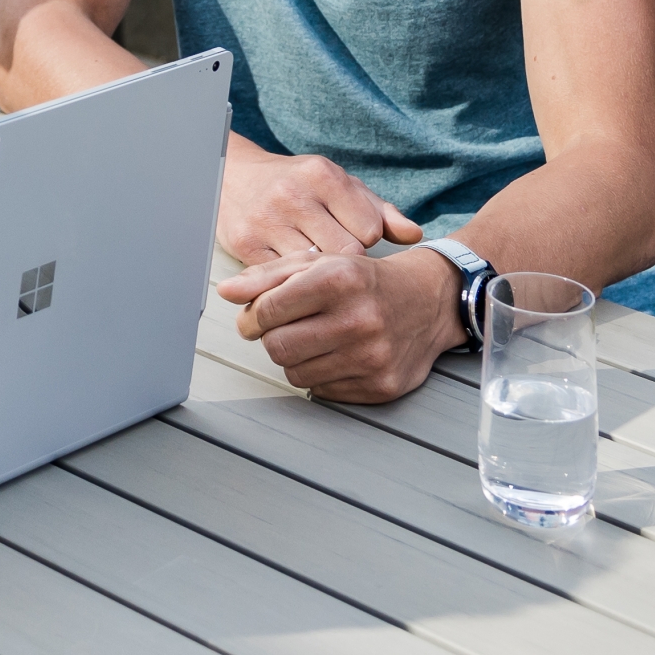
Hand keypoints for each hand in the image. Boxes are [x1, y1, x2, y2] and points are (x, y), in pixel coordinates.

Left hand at [217, 247, 464, 403]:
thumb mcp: (316, 263)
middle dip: (272, 338)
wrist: (428, 301)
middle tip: (286, 328)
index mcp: (338, 280)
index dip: (252, 317)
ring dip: (296, 358)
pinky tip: (338, 354)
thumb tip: (226, 292)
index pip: (266, 311)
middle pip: (276, 347)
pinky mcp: (381, 386)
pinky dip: (321, 375)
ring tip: (315, 338)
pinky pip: (322, 391)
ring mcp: (372, 357)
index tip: (256, 317)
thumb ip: (266, 276)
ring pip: (295, 373)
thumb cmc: (363, 280)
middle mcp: (358, 319)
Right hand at [219, 143, 421, 263]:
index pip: (368, 229)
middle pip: (344, 253)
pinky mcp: (245, 246)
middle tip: (336, 260)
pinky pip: (283, 279)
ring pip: (314, 270)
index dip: (365, 241)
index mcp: (322, 175)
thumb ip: (379, 210)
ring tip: (316, 267)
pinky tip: (293, 272)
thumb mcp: (340, 187)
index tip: (353, 239)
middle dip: (345, 262)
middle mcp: (292, 195)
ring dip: (319, 275)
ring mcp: (266, 221)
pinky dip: (292, 281)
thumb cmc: (296, 184)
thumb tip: (415, 235)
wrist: (233, 177)